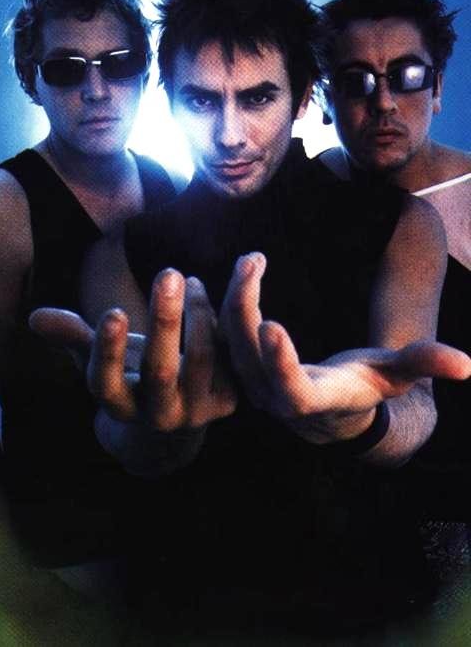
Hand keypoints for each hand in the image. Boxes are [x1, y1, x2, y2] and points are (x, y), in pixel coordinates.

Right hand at [31, 269, 236, 429]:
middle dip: (164, 319)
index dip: (108, 350)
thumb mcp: (101, 361)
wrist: (176, 422)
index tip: (115, 311)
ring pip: (199, 360)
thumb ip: (74, 337)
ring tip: (191, 281)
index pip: (105, 382)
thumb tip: (36, 318)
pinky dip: (223, 322)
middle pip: (160, 370)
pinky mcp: (227, 402)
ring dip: (197, 313)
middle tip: (168, 272)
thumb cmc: (132, 378)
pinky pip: (228, 357)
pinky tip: (219, 294)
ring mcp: (195, 412)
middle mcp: (156, 415)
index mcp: (118, 405)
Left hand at [220, 252, 470, 444]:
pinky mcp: (243, 370)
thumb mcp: (397, 376)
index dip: (279, 363)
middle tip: (252, 262)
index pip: (292, 390)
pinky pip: (224, 339)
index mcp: (316, 401)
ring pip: (230, 345)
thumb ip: (424, 364)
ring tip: (251, 259)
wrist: (335, 412)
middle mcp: (277, 400)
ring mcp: (255, 386)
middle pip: (248, 359)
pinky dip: (224, 306)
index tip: (269, 323)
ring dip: (234, 300)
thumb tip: (467, 365)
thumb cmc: (370, 390)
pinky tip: (239, 271)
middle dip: (245, 308)